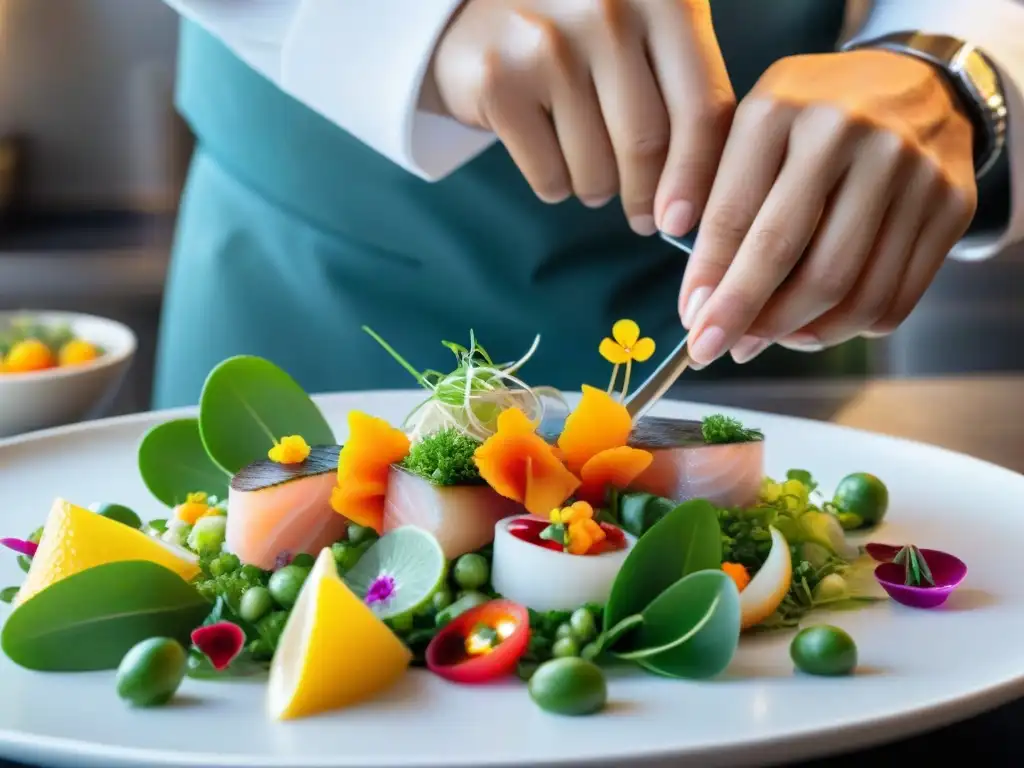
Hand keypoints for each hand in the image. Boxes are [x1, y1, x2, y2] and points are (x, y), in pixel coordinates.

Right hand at [430, 0, 733, 235]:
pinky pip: (548, 175)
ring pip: (596, 169)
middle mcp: (608, 10)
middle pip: (647, 145)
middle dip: (647, 198)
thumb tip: (708, 195)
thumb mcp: (647, 35)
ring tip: (589, 168)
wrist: (472, 7)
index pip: (699, 107)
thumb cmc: (580, 33)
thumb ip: (686, 91)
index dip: (698, 177)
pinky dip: (554, 185)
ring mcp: (548, 44)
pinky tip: (548, 153)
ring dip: (597, 188)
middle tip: (643, 218)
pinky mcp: (499, 82)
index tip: (686, 221)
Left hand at [677, 51, 977, 365]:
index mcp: (781, 110)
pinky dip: (848, 328)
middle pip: (786, 254)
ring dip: (794, 332)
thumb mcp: (753, 124)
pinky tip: (816, 327)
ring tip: (764, 340)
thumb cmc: (814, 116)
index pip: (733, 216)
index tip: (691, 323)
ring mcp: (906, 169)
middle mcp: (846, 133)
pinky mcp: (949, 204)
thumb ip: (713, 187)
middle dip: (742, 316)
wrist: (919, 82)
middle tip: (715, 349)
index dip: (708, 281)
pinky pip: (893, 297)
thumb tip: (690, 276)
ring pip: (844, 288)